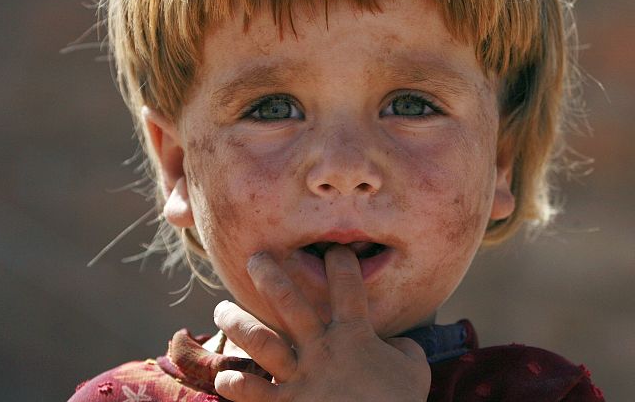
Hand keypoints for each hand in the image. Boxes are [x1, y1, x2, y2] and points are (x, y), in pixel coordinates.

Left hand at [212, 245, 430, 400]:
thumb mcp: (413, 370)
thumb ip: (402, 348)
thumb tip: (394, 343)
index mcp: (355, 335)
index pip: (347, 286)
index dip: (341, 262)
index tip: (333, 249)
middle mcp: (322, 349)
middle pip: (291, 302)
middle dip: (270, 276)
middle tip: (254, 259)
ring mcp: (300, 378)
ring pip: (260, 340)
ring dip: (237, 322)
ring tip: (221, 310)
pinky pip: (253, 392)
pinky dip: (235, 384)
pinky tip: (224, 378)